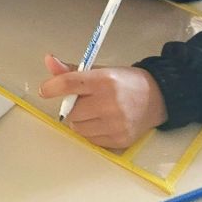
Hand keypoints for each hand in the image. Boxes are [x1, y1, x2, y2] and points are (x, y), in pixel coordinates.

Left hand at [38, 54, 167, 149]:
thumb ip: (72, 70)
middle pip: (72, 111)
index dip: (52, 87)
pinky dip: (91, 132)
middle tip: (83, 101)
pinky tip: (103, 122)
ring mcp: (116, 124)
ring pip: (78, 128)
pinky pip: (91, 140)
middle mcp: (110, 103)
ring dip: (80, 121)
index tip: (44, 90)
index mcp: (104, 80)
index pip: (70, 83)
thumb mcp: (100, 70)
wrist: (157, 98)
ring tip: (94, 112)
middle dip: (72, 107)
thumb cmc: (125, 82)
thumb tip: (48, 61)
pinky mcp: (120, 140)